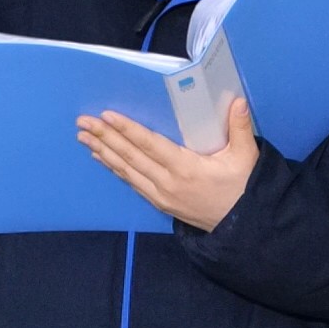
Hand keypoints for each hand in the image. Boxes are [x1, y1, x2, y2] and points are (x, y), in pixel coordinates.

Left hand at [77, 96, 259, 231]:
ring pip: (126, 170)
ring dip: (103, 152)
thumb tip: (238, 101)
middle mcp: (167, 182)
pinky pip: (132, 183)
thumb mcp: (246, 157)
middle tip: (82, 122)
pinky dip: (114, 169)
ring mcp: (160, 194)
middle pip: (130, 156)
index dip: (127, 129)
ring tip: (84, 138)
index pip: (149, 144)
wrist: (241, 226)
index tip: (107, 116)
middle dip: (105, 137)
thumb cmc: (242, 188)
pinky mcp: (159, 202)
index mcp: (185, 167)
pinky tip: (102, 158)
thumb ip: (241, 128)